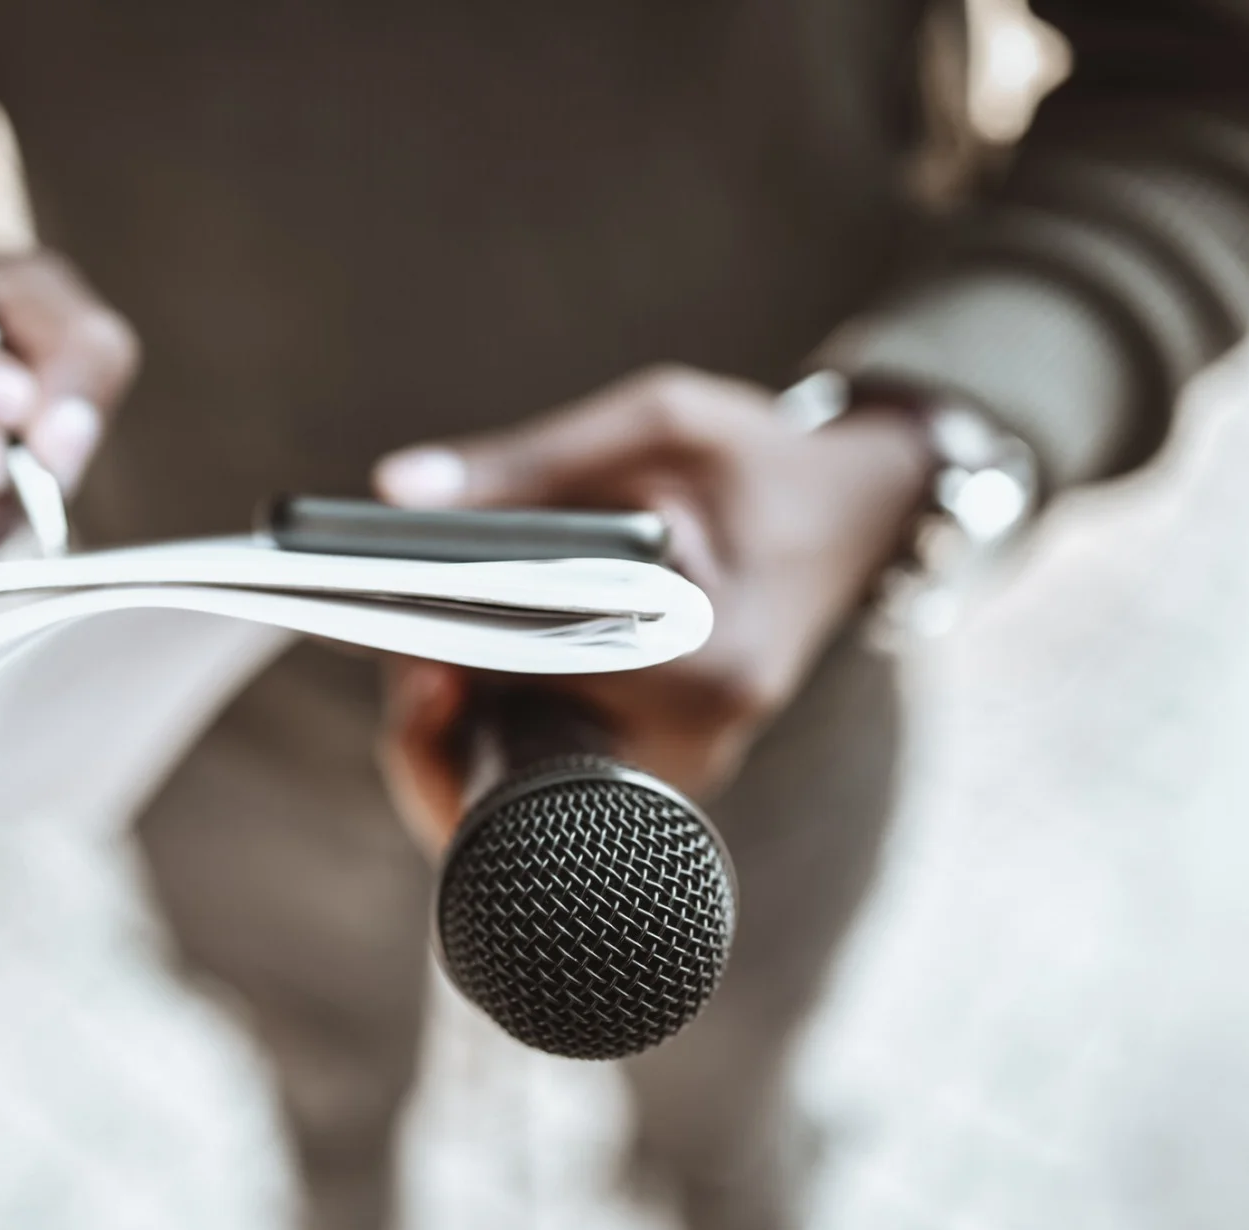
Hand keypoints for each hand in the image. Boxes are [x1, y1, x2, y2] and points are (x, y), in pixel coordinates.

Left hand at [371, 365, 932, 851]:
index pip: (544, 684)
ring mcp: (679, 766)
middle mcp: (698, 738)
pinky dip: (495, 730)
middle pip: (522, 761)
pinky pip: (549, 772)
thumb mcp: (658, 425)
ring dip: (459, 728)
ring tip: (424, 657)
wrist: (854, 516)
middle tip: (398, 653)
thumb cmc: (757, 463)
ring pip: (524, 784)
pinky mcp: (659, 767)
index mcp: (709, 660)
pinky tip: (465, 674)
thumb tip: (394, 492)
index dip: (451, 665)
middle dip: (441, 714)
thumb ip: (528, 460)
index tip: (394, 639)